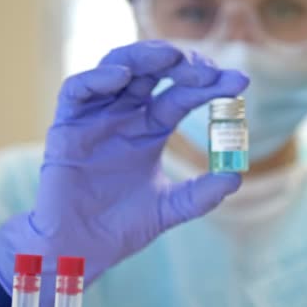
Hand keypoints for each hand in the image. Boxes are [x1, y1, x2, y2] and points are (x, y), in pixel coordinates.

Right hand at [0, 40, 248, 306]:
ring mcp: (96, 116)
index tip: (239, 82)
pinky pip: (77, 90)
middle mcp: (125, 115)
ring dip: (144, 57)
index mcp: (150, 128)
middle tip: (207, 69)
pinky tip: (122, 77)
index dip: (210, 85)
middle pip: (152, 71)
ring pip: (117, 67)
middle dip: (181, 63)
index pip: (182, 94)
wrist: (81, 249)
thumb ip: (200, 194)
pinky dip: (97, 78)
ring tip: (171, 58)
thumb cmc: (121, 226)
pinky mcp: (66, 125)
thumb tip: (236, 177)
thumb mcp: (169, 208)